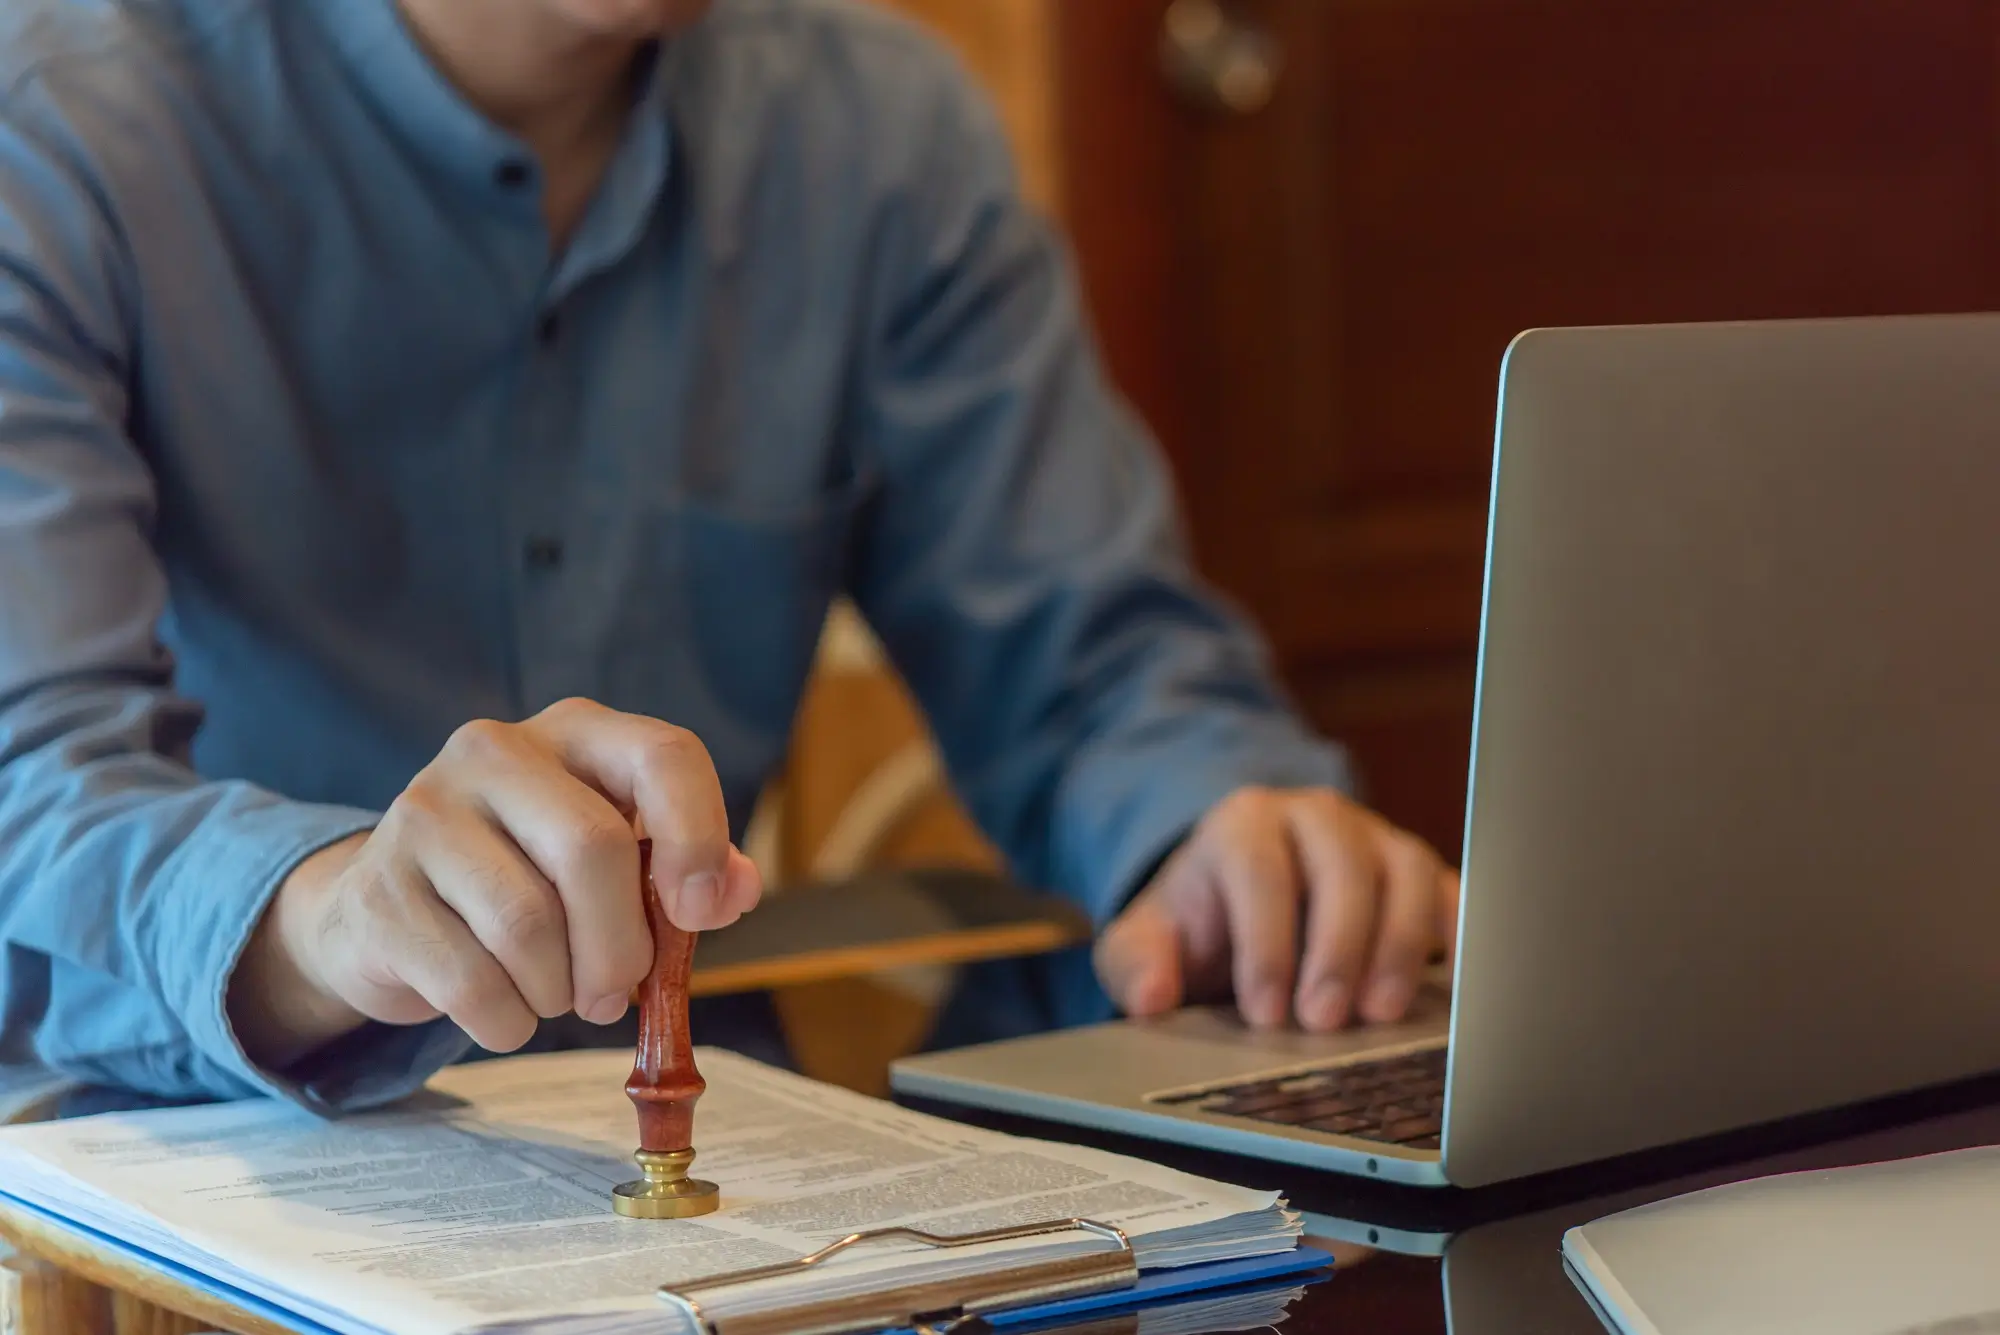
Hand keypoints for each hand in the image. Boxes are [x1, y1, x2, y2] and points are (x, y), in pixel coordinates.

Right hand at [229, 698, 761, 1066]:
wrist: (385, 912)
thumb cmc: (527, 880)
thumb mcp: (616, 860)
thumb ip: (688, 870)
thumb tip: (735, 891)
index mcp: (575, 731)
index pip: (664, 755)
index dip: (699, 838)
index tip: (697, 912)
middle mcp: (494, 751)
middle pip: (593, 848)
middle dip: (621, 946)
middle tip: (615, 992)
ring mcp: (425, 813)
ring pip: (528, 924)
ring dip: (560, 991)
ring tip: (556, 995)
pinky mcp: (380, 891)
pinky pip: (471, 981)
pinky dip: (508, 1021)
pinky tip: (507, 1012)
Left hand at [1093, 787, 1458, 1030]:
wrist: (1239, 903)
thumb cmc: (1200, 925)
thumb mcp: (1147, 940)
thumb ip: (1136, 964)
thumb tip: (1149, 999)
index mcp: (1243, 824)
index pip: (1260, 872)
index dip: (1266, 944)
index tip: (1264, 1013)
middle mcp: (1314, 817)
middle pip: (1339, 867)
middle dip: (1335, 948)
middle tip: (1325, 1022)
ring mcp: (1374, 838)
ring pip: (1402, 873)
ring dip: (1399, 946)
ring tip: (1382, 1014)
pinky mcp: (1418, 871)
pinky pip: (1451, 890)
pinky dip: (1460, 935)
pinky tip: (1456, 990)